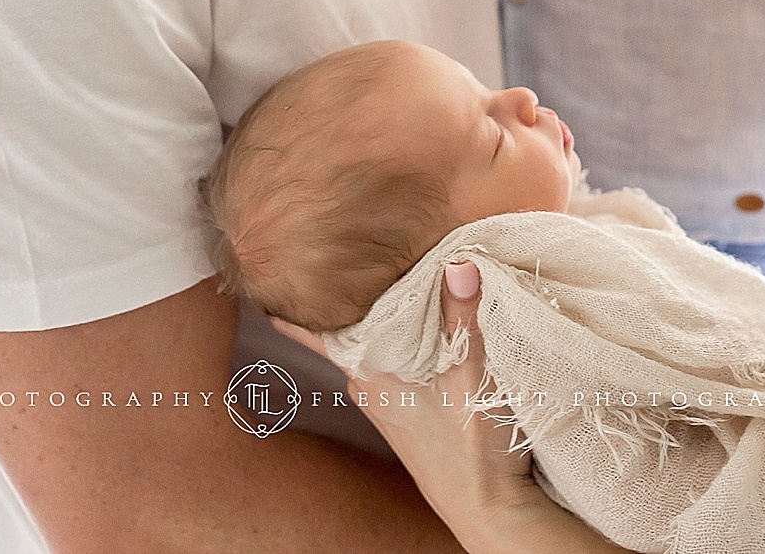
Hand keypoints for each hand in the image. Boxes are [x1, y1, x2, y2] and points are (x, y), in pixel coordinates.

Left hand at [272, 261, 541, 550]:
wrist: (489, 509)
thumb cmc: (473, 448)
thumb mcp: (471, 375)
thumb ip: (462, 317)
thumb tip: (458, 261)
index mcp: (368, 371)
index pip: (314, 330)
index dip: (296, 303)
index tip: (275, 271)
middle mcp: (369, 384)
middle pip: (348, 329)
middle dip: (347, 296)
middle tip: (342, 254)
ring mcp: (389, 401)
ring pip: (374, 344)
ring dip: (382, 316)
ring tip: (391, 277)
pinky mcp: (411, 413)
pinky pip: (396, 361)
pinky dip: (404, 338)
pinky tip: (425, 327)